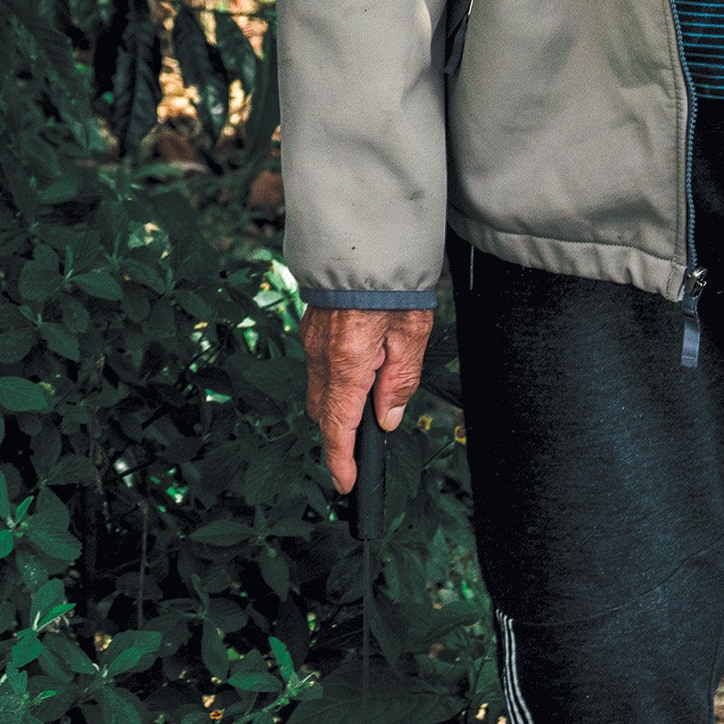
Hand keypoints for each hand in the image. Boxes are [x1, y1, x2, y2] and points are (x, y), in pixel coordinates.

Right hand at [304, 300, 433, 490]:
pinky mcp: (312, 328)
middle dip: (339, 434)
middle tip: (362, 450)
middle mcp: (321, 356)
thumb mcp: (412, 336)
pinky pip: (319, 367)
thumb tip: (386, 418)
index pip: (338, 427)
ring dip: (338, 405)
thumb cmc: (393, 284)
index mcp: (347, 364)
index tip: (346, 484)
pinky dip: (335, 380)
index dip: (341, 460)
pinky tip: (360, 369)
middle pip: (323, 413)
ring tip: (368, 403)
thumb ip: (399, 382)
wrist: (365, 239)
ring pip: (318, 390)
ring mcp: (311, 340)